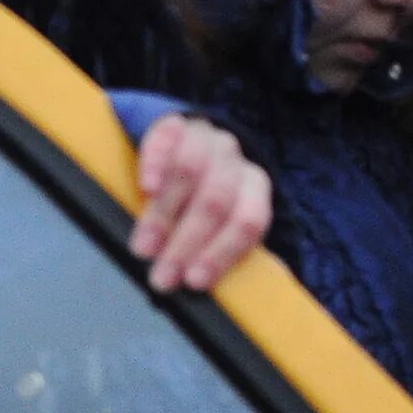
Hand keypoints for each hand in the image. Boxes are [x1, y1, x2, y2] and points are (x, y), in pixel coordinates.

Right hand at [128, 114, 272, 293]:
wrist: (183, 149)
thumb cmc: (203, 202)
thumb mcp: (227, 225)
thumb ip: (241, 252)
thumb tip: (270, 288)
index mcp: (254, 188)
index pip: (249, 220)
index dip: (222, 252)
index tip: (194, 282)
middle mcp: (234, 161)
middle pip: (215, 200)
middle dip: (186, 244)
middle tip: (161, 277)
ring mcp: (205, 138)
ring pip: (191, 171)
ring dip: (164, 215)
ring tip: (143, 248)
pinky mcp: (174, 124)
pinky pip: (168, 137)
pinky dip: (156, 163)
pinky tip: (146, 188)